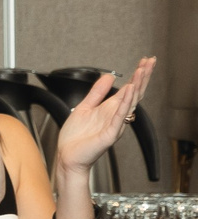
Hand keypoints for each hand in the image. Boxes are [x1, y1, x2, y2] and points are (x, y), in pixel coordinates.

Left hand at [53, 56, 156, 175]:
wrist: (67, 157)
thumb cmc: (75, 138)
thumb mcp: (84, 107)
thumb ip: (97, 92)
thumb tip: (109, 76)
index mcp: (110, 109)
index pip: (129, 89)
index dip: (137, 75)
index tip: (145, 61)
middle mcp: (116, 116)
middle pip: (134, 93)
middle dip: (142, 76)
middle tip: (151, 61)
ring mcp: (115, 124)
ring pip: (130, 102)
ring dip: (136, 85)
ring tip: (142, 70)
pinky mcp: (109, 134)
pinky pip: (119, 116)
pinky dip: (125, 103)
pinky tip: (129, 90)